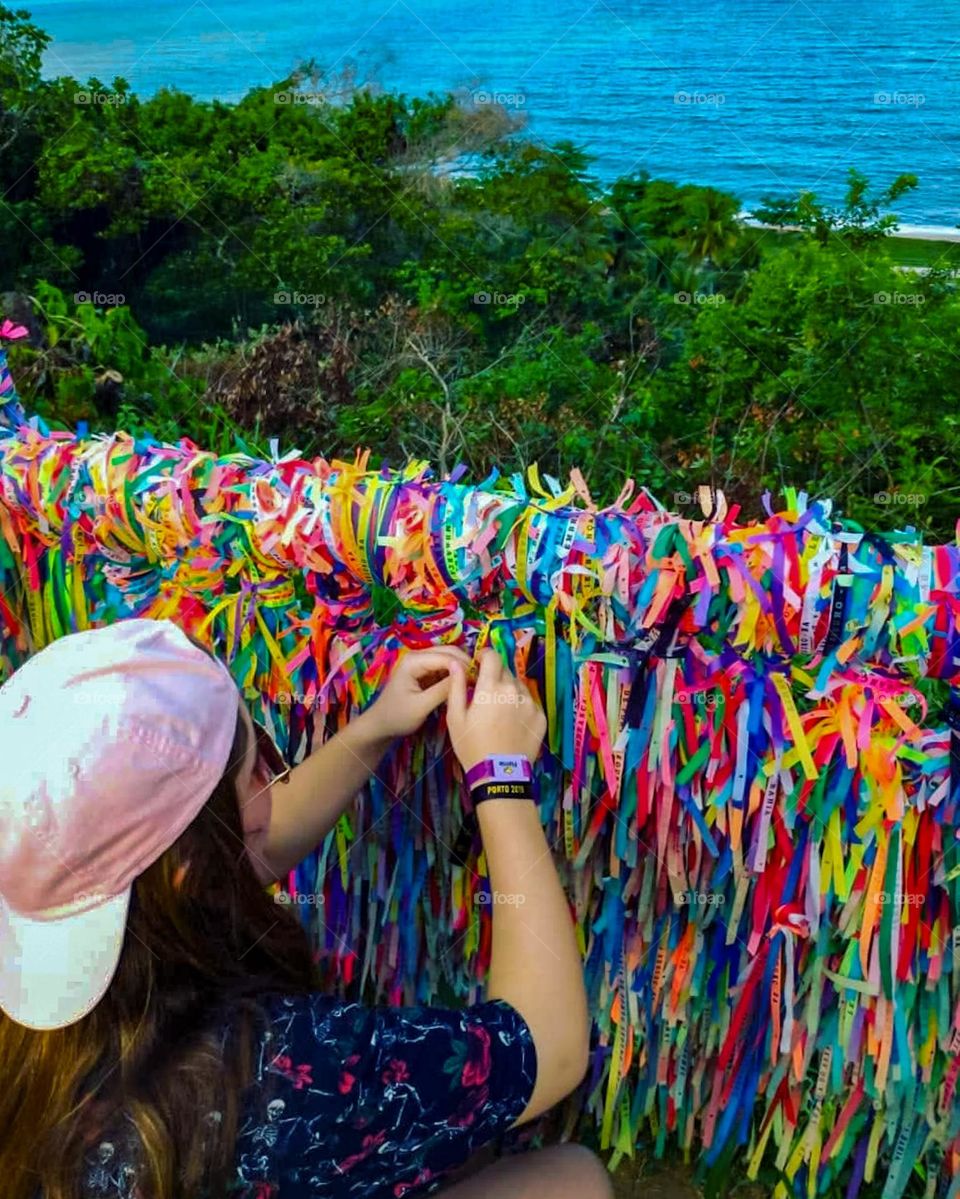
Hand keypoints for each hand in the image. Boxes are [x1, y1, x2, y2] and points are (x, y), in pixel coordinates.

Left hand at [359, 646, 471, 740]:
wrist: (381, 724)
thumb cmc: (398, 716)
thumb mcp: (421, 706)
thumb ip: (442, 690)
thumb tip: (464, 676)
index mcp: (414, 661)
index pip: (447, 656)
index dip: (465, 666)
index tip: (479, 681)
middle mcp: (418, 656)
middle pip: (450, 652)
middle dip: (466, 664)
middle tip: (480, 681)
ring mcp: (422, 662)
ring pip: (450, 658)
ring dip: (462, 668)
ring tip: (475, 683)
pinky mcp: (426, 671)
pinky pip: (446, 668)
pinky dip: (456, 674)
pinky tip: (464, 685)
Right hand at [446, 648, 546, 772]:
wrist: (500, 774)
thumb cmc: (472, 746)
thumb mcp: (455, 717)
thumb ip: (456, 687)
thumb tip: (456, 664)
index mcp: (491, 687)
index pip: (493, 656)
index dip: (485, 655)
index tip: (480, 663)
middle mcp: (514, 690)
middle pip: (505, 671)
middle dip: (495, 676)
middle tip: (486, 694)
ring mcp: (530, 703)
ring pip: (518, 686)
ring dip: (509, 690)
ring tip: (500, 711)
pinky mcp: (540, 716)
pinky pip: (529, 702)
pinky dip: (521, 706)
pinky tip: (512, 722)